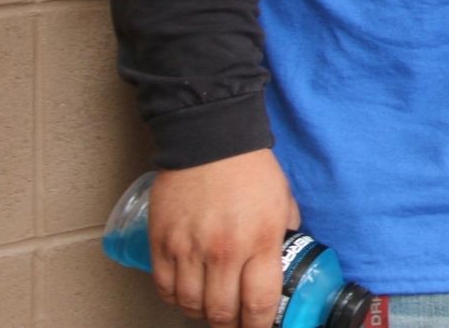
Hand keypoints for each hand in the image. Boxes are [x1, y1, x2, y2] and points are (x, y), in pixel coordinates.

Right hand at [149, 149, 298, 326]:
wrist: (210, 138)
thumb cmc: (251, 168)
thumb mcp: (284, 200)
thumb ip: (286, 232)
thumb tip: (286, 255)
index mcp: (260, 241)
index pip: (259, 302)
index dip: (258, 325)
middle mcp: (224, 251)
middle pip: (221, 312)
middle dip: (229, 324)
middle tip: (234, 321)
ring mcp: (189, 248)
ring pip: (190, 304)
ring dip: (201, 313)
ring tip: (210, 309)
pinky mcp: (162, 242)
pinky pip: (164, 287)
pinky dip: (174, 299)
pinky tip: (185, 295)